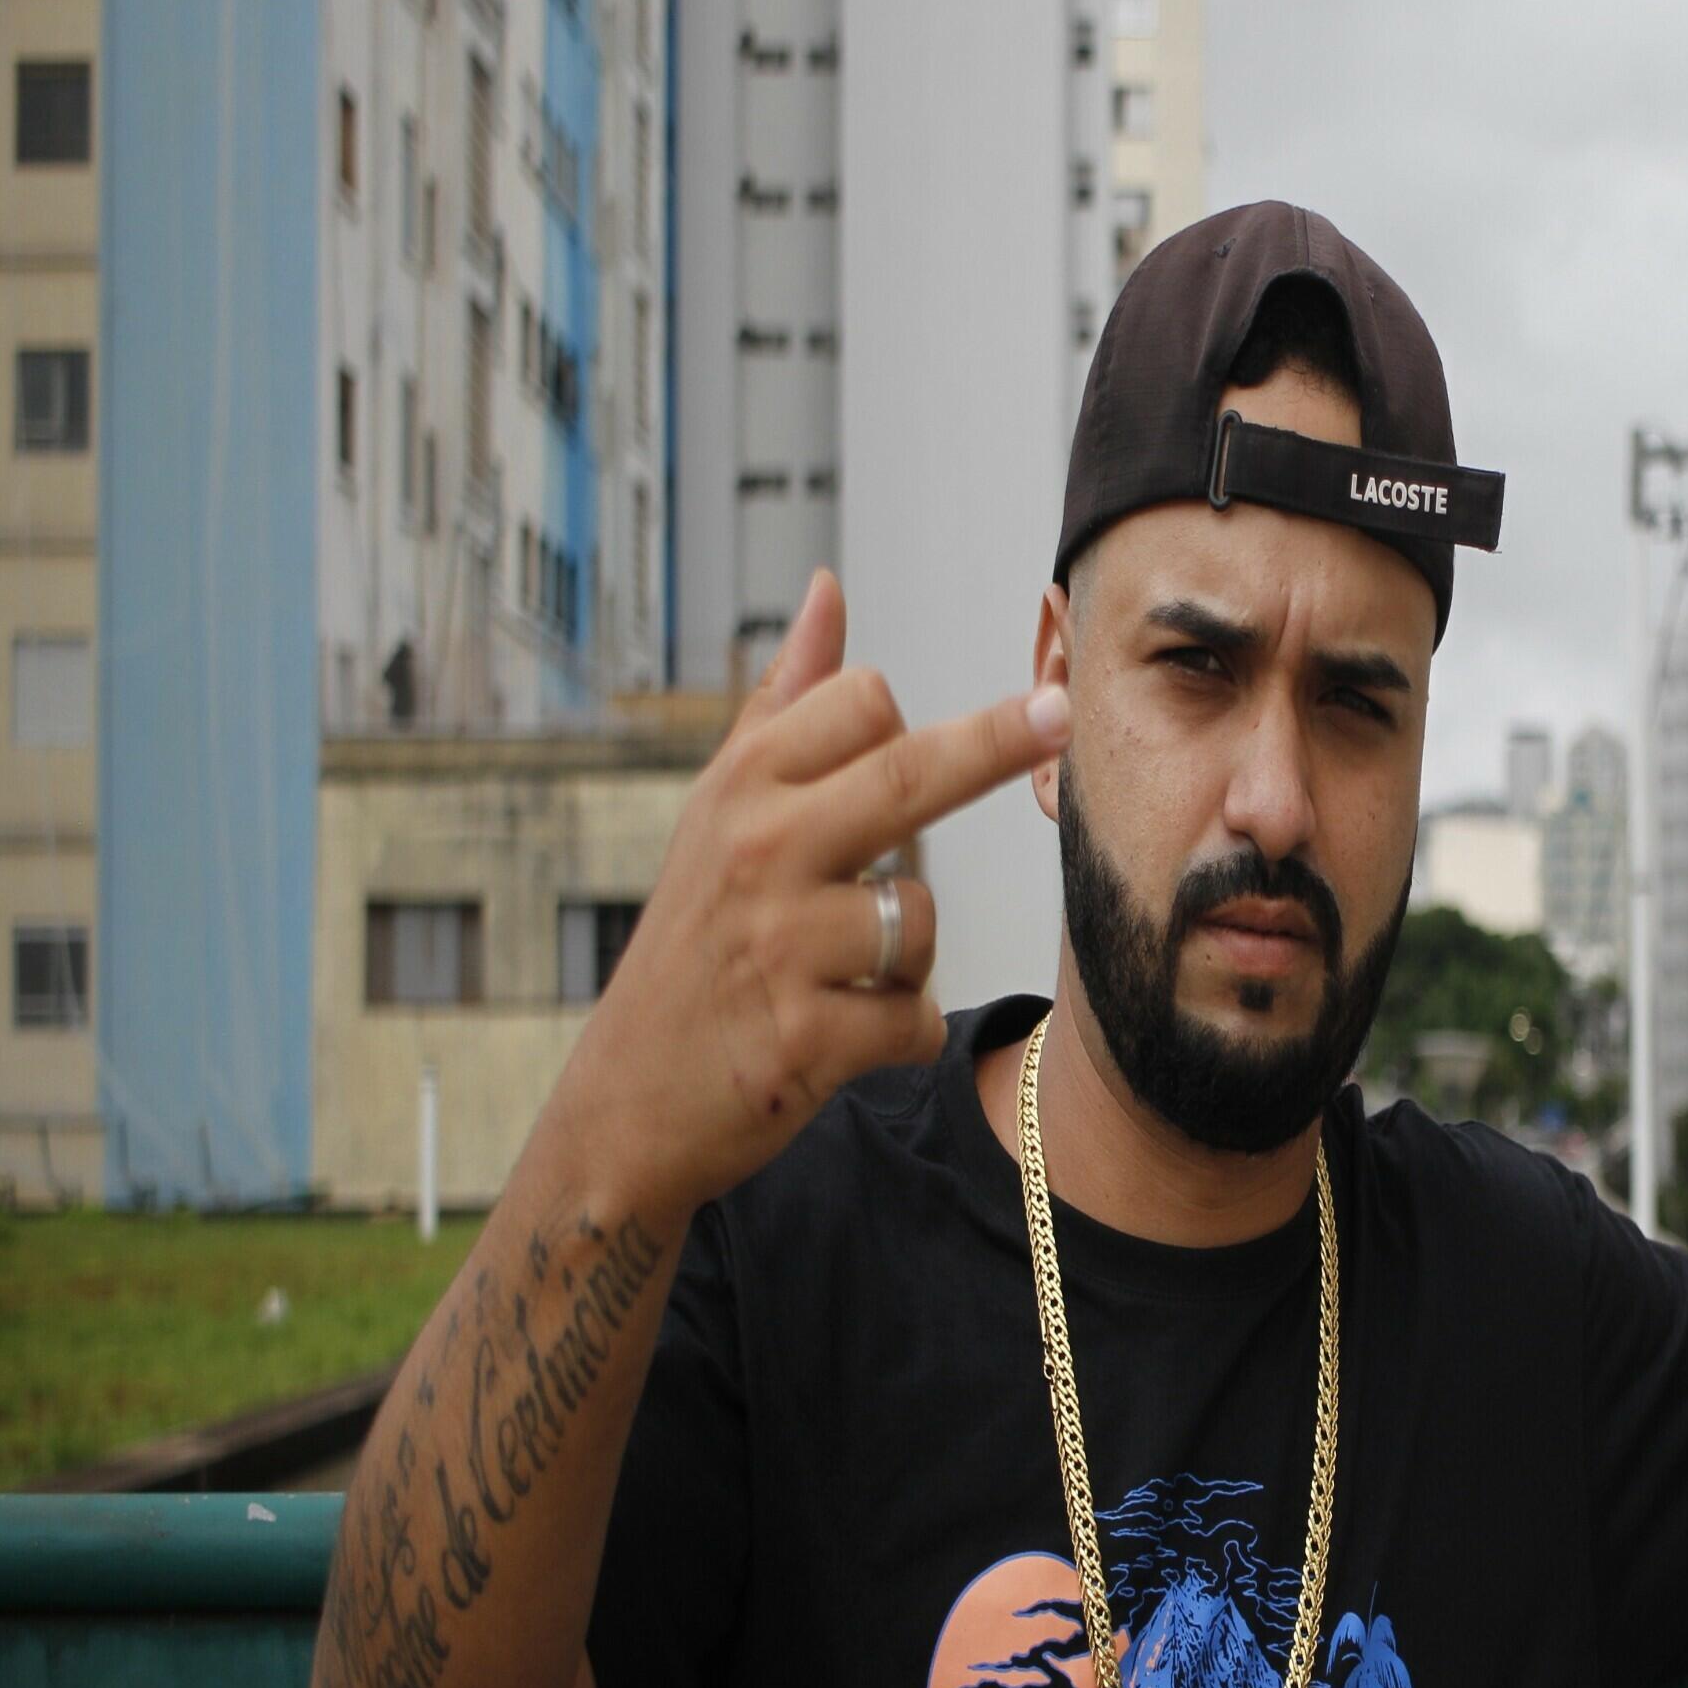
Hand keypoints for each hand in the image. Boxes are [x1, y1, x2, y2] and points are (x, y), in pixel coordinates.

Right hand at [555, 570, 1068, 1229]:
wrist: (626, 1100)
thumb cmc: (695, 941)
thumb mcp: (720, 811)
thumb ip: (785, 702)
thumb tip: (830, 587)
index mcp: (740, 789)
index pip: (861, 706)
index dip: (906, 722)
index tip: (936, 728)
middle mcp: (756, 852)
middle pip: (909, 774)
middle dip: (999, 739)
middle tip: (1061, 708)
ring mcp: (779, 946)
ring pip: (921, 920)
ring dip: (906, 959)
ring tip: (837, 977)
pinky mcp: (804, 1039)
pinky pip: (912, 1018)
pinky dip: (896, 1036)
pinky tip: (838, 1041)